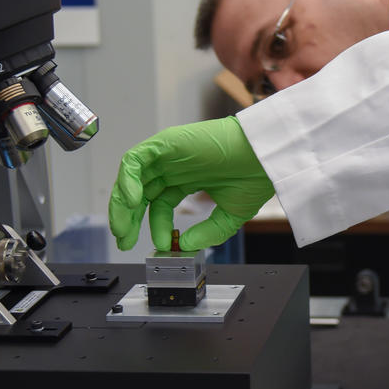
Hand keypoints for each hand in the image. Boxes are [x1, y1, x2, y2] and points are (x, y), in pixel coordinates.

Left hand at [108, 117, 274, 250]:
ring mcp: (167, 155)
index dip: (154, 226)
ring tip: (123, 227)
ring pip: (131, 179)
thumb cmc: (255, 175)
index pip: (159, 204)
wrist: (265, 156)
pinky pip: (135, 161)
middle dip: (129, 218)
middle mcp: (173, 167)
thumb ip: (207, 233)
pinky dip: (128, 180)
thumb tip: (182, 245)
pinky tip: (133, 202)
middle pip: (140, 193)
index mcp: (186, 180)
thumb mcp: (230, 215)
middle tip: (124, 240)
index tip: (158, 245)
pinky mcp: (164, 144)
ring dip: (123, 204)